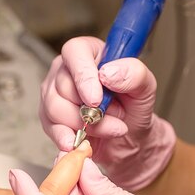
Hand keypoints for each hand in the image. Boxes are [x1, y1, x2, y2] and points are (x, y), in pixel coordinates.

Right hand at [40, 36, 175, 189]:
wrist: (130, 138)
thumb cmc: (134, 107)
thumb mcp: (145, 87)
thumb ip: (133, 74)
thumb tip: (108, 73)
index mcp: (88, 53)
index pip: (75, 52)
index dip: (83, 76)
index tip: (96, 98)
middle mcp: (66, 71)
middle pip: (63, 86)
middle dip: (91, 109)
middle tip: (116, 116)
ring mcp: (54, 95)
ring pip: (55, 109)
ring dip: (85, 125)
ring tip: (108, 128)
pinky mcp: (49, 119)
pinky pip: (51, 128)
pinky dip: (67, 138)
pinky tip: (80, 142)